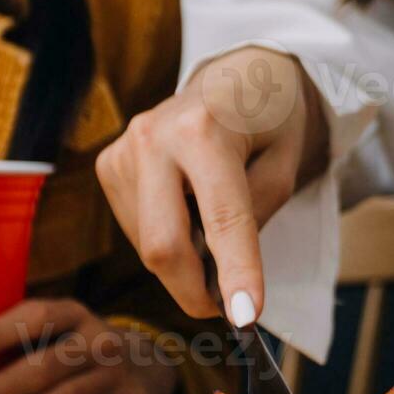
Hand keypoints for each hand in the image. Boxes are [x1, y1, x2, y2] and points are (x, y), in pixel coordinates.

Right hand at [97, 47, 328, 326]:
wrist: (232, 75)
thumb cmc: (267, 120)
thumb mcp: (285, 162)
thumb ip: (257, 217)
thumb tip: (225, 281)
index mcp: (204, 129)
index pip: (222, 218)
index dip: (236, 272)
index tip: (246, 318)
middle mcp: (152, 137)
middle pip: (164, 245)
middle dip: (194, 291)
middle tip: (226, 307)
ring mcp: (123, 151)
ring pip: (148, 246)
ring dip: (184, 262)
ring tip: (214, 229)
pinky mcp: (108, 165)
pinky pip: (137, 230)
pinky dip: (167, 240)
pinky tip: (187, 211)